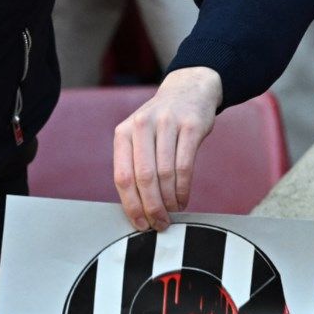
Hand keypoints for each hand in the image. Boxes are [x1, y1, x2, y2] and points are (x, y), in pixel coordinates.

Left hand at [113, 67, 220, 231]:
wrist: (189, 90)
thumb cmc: (161, 123)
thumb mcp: (139, 136)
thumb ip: (135, 166)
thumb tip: (137, 209)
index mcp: (123, 132)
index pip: (123, 176)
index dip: (131, 205)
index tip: (140, 224)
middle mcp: (141, 125)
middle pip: (144, 178)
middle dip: (152, 207)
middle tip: (159, 223)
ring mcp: (167, 123)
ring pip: (165, 174)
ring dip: (169, 200)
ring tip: (173, 212)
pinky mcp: (191, 126)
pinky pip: (185, 166)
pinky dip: (184, 189)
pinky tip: (183, 199)